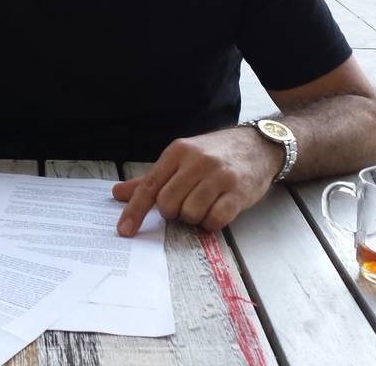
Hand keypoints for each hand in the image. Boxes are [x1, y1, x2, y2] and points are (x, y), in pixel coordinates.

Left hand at [112, 127, 282, 234]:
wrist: (257, 146)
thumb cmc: (214, 155)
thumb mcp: (180, 159)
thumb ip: (151, 179)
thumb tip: (118, 193)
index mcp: (177, 152)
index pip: (149, 186)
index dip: (134, 211)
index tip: (124, 230)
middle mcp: (197, 161)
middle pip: (168, 204)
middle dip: (173, 213)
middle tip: (185, 205)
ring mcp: (219, 176)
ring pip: (191, 213)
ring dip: (194, 218)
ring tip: (204, 204)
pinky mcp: (238, 192)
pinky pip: (215, 220)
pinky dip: (212, 223)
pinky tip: (217, 210)